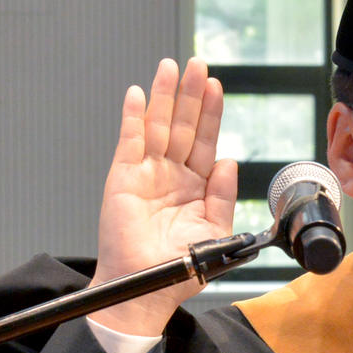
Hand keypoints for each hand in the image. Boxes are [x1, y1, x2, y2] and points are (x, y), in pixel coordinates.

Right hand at [90, 59, 235, 336]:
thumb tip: (230, 161)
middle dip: (190, 95)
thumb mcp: (215, 231)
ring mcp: (145, 174)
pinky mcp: (122, 177)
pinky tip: (139, 95)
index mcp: (194, 187)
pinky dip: (133, 117)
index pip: (205, 141)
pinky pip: (129, 141)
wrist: (147, 288)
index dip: (211, 113)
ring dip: (164, 96)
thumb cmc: (179, 268)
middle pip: (183, 125)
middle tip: (197, 65)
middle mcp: (170, 175)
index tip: (216, 87)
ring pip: (158, 126)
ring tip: (171, 68)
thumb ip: (223, 196)